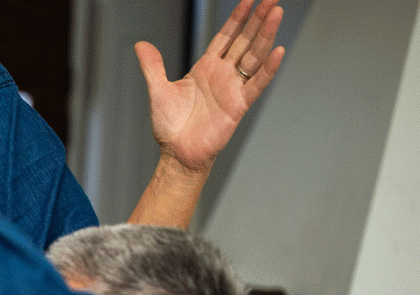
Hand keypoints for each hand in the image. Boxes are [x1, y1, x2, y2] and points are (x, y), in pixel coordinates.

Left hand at [137, 0, 284, 174]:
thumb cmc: (170, 126)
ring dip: (266, 35)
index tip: (249, 0)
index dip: (237, 18)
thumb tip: (141, 45)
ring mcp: (233, 88)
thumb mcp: (158, 90)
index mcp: (206, 68)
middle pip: (244, 41)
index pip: (226, 36)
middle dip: (257, 20)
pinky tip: (278, 52)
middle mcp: (223, 75)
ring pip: (253, 56)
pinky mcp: (239, 105)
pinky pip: (257, 83)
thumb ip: (153, 66)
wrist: (177, 154)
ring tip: (276, 13)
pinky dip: (268, 69)